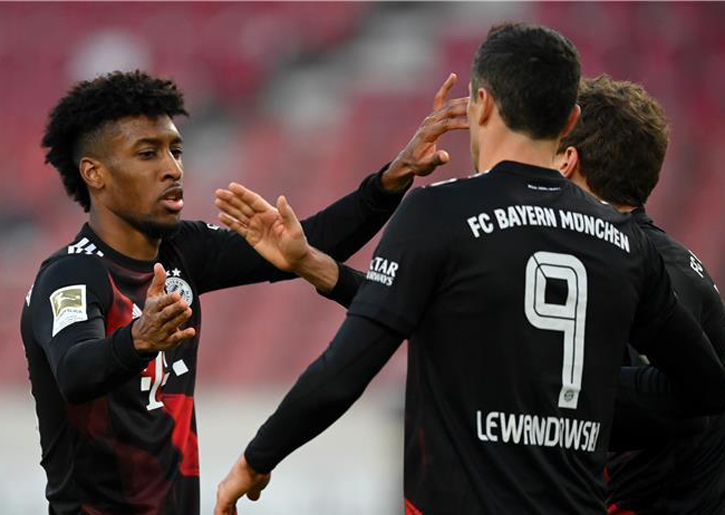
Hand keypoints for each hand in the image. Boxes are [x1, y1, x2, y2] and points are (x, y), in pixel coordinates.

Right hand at [132, 263, 194, 352]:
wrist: (141, 337)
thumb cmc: (151, 311)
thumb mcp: (152, 296)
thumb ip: (158, 281)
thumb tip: (158, 264)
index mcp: (153, 308)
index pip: (160, 304)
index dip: (168, 299)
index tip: (177, 295)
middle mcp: (157, 320)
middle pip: (166, 314)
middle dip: (175, 309)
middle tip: (185, 303)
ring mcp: (162, 331)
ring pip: (172, 325)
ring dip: (181, 318)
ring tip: (188, 311)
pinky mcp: (168, 341)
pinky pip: (176, 338)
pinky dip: (184, 335)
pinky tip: (192, 331)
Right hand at [215, 185, 308, 272]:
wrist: (295, 260)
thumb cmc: (297, 243)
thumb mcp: (294, 228)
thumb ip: (287, 213)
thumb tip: (281, 197)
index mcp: (271, 213)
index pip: (254, 200)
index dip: (243, 193)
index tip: (232, 186)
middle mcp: (261, 218)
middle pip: (243, 206)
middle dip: (231, 199)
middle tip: (218, 192)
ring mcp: (256, 227)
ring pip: (239, 215)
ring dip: (228, 208)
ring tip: (217, 201)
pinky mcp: (252, 238)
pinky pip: (239, 228)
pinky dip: (230, 222)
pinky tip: (221, 216)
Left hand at [215, 455, 270, 514]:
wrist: (256, 462)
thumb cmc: (257, 468)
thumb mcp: (258, 486)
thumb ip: (253, 492)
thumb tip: (253, 496)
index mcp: (233, 484)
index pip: (230, 502)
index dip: (233, 511)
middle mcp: (226, 487)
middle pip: (224, 507)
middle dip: (229, 514)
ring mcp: (224, 492)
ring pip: (222, 511)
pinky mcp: (224, 497)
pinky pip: (220, 513)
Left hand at [381, 73, 469, 191]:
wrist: (407, 161)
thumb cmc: (418, 164)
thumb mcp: (426, 166)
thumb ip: (435, 160)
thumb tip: (445, 156)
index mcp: (427, 133)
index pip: (446, 125)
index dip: (459, 123)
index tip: (473, 124)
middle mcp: (428, 122)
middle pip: (448, 111)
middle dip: (464, 107)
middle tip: (481, 104)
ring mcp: (430, 118)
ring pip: (447, 104)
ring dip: (462, 99)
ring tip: (478, 94)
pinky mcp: (432, 116)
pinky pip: (440, 99)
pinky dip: (446, 88)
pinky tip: (453, 77)